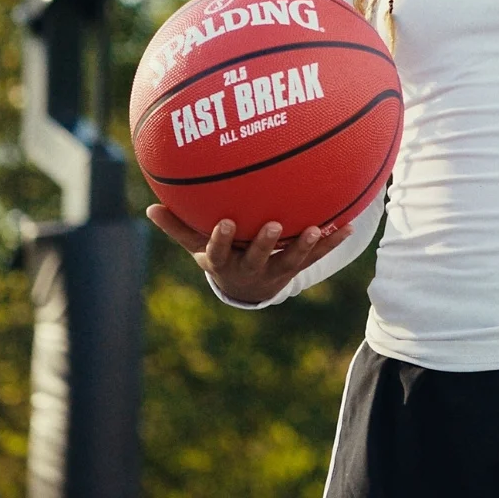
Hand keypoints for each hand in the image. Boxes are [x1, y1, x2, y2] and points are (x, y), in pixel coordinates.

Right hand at [146, 205, 354, 304]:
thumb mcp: (196, 246)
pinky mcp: (296, 269)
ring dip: (306, 245)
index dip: (222, 239)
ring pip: (291, 261)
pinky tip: (348, 226)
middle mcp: (250, 269)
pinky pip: (315, 256)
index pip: (219, 252)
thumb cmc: (219, 256)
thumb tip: (150, 207)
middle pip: (258, 258)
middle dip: (266, 244)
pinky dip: (332, 242)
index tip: (226, 221)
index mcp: (224, 262)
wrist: (246, 290)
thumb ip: (177, 227)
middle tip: (275, 225)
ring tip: (319, 228)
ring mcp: (275, 271)